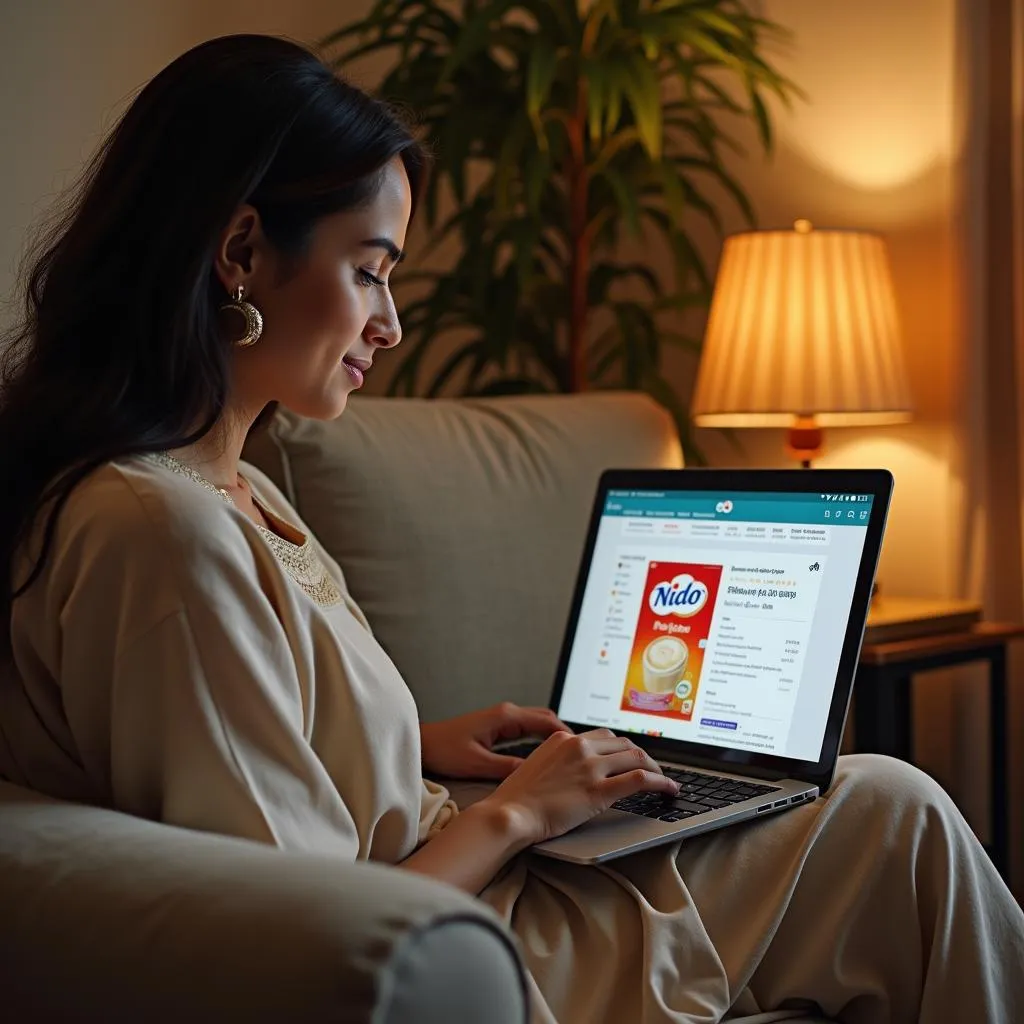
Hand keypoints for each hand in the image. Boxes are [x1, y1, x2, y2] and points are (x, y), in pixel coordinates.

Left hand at [420, 702, 569, 779]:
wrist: (423, 744)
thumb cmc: (445, 750)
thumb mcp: (479, 764)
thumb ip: (509, 768)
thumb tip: (536, 774)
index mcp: (505, 717)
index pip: (545, 721)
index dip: (566, 734)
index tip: (582, 748)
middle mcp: (506, 713)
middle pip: (545, 718)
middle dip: (563, 734)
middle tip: (579, 753)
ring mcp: (501, 719)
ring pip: (536, 722)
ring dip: (552, 735)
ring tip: (568, 755)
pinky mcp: (496, 727)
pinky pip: (526, 729)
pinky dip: (539, 738)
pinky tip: (545, 754)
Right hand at [481, 728, 680, 844]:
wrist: (510, 813)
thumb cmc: (518, 798)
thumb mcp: (537, 765)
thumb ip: (558, 760)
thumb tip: (575, 768)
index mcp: (564, 739)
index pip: (604, 736)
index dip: (622, 748)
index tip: (631, 757)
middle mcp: (579, 747)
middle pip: (623, 743)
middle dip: (643, 756)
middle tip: (652, 769)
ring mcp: (590, 767)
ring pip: (636, 757)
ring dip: (656, 768)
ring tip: (664, 781)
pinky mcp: (598, 790)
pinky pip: (640, 779)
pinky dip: (661, 782)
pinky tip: (670, 790)